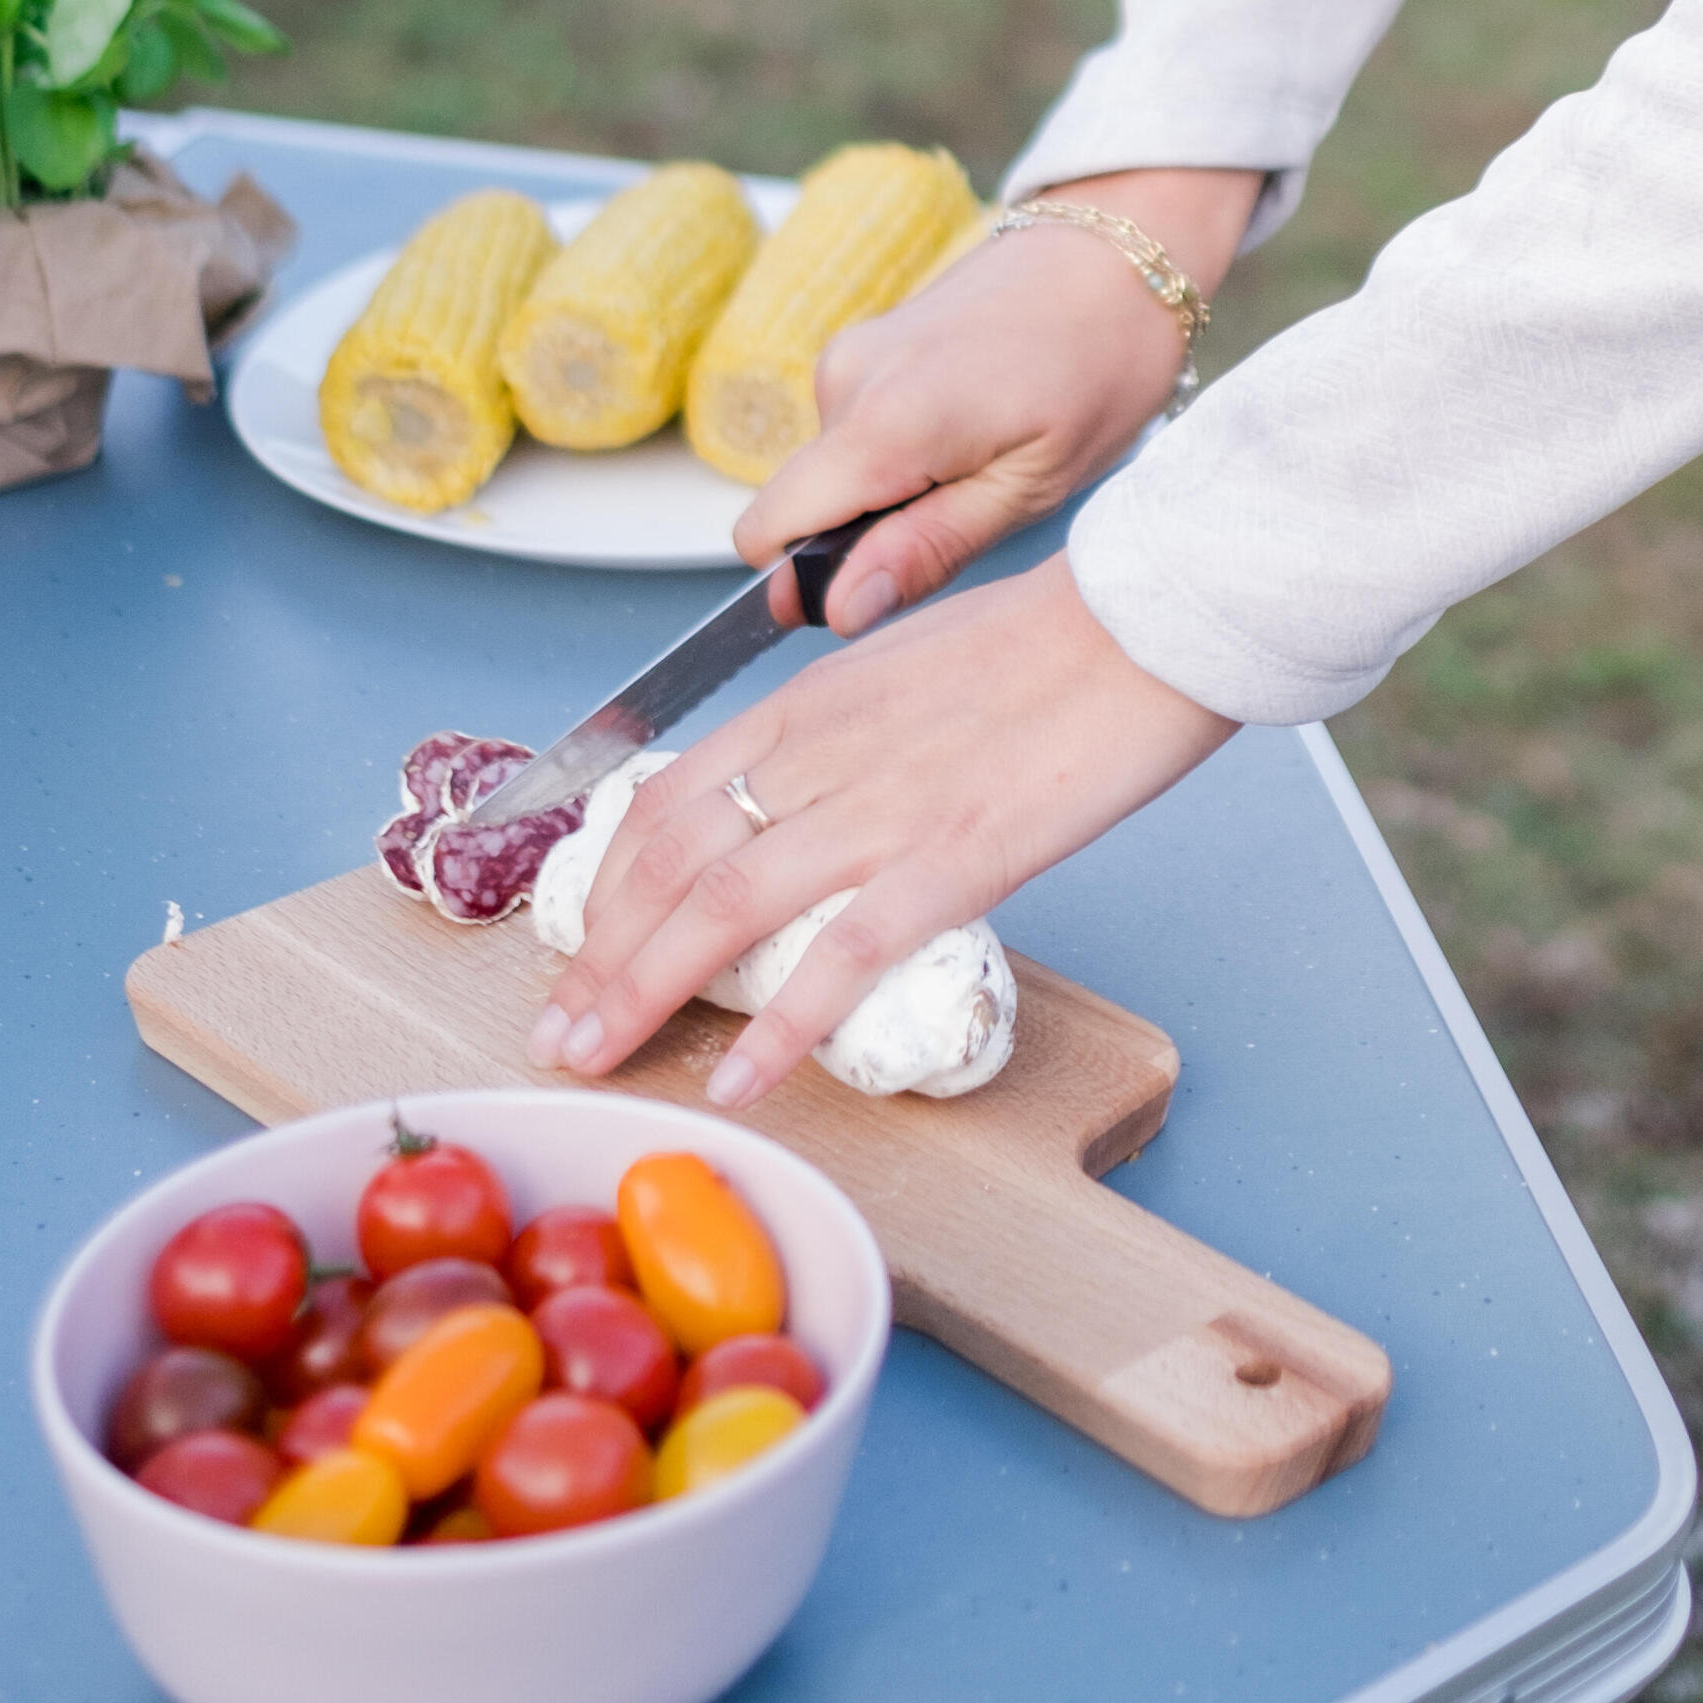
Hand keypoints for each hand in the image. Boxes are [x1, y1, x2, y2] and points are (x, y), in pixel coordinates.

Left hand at [524, 555, 1231, 1104]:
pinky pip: (842, 955)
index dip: (605, 886)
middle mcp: (820, 754)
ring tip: (598, 1058)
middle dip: (596, 958)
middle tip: (557, 1033)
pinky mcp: (953, 858)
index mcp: (808, 705)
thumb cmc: (1049, 640)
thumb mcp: (907, 665)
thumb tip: (809, 790)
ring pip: (722, 906)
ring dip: (644, 992)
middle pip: (668, 862)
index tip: (579, 951)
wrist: (1145, 621)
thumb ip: (845, 730)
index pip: (665, 801)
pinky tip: (742, 1081)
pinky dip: (781, 1026)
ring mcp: (881, 808)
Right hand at [734, 166, 1259, 635]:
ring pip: (836, 471)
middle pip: (803, 506)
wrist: (1120, 250)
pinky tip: (978, 424)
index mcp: (881, 423)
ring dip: (895, 489)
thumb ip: (925, 550)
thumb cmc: (1099, 366)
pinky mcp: (867, 341)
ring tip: (991, 457)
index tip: (885, 584)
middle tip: (976, 509)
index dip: (804, 582)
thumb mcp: (1032, 486)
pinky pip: (856, 429)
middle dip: (866, 536)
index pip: (765, 532)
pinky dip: (902, 449)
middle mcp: (844, 379)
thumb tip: (834, 612)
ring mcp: (851, 353)